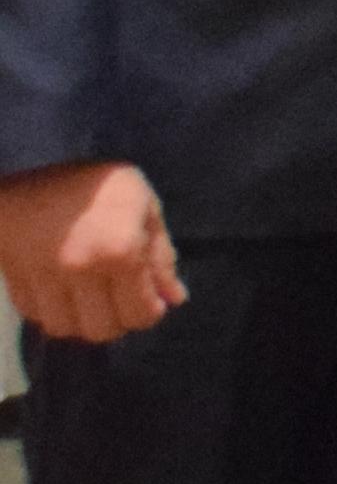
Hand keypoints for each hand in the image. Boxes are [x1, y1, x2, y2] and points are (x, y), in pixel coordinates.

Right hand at [0, 160, 179, 342]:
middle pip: (102, 330)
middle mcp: (80, 269)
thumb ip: (161, 255)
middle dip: (118, 320)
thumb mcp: (143, 205)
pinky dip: (50, 310)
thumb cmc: (98, 180)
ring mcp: (41, 273)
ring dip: (81, 320)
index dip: (150, 312)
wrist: (32, 153)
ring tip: (90, 299)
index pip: (141, 314)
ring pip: (64, 328)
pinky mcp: (12, 271)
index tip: (149, 299)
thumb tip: (174, 298)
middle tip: (120, 300)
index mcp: (120, 251)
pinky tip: (61, 291)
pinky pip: (33, 313)